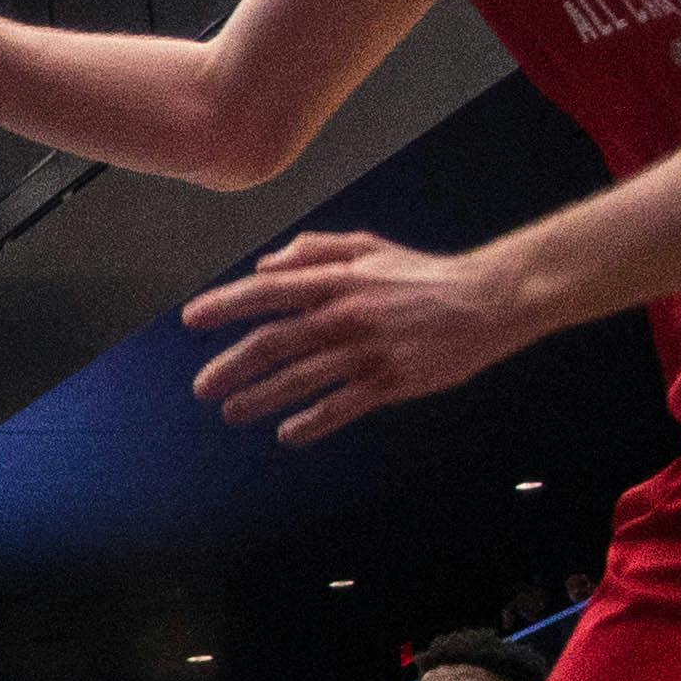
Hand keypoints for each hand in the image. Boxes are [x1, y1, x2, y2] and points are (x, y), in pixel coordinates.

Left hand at [180, 230, 538, 445]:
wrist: (487, 300)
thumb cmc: (421, 273)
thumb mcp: (368, 246)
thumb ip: (312, 250)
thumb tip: (263, 267)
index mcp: (337, 280)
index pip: (267, 291)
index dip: (225, 305)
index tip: (192, 320)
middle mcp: (347, 315)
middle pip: (275, 343)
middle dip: (231, 366)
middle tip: (202, 386)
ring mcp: (368, 351)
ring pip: (301, 379)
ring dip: (260, 399)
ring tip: (232, 411)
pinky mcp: (391, 381)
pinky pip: (342, 407)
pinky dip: (312, 422)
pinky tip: (288, 433)